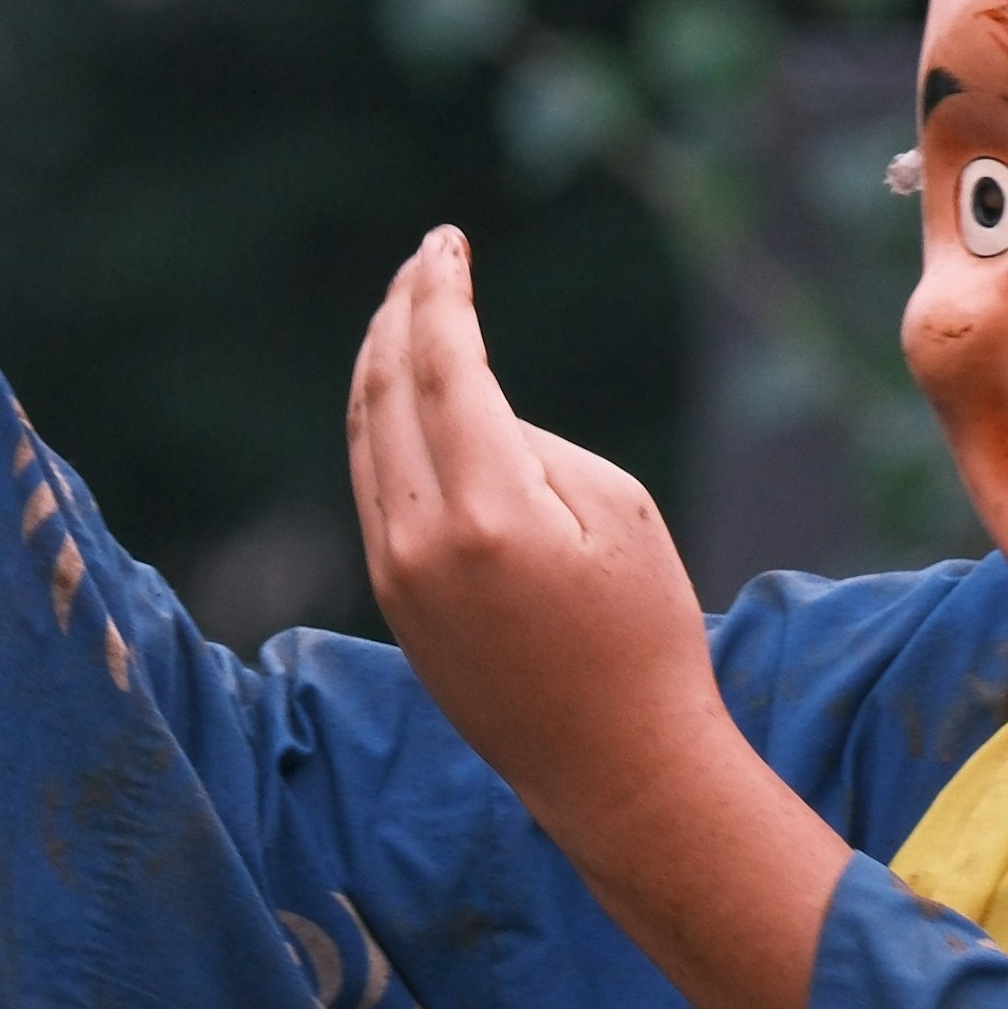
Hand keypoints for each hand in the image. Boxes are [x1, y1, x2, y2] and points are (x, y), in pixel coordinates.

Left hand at [348, 227, 846, 1008]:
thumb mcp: (617, 511)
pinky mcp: (392, 602)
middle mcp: (420, 540)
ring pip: (364, 438)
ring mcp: (395, 575)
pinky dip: (379, 425)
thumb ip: (531, 444)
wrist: (614, 768)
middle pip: (383, 390)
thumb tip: (471, 416)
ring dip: (379, 365)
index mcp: (486, 510)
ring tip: (405, 314)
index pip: (439, 367)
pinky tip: (401, 399)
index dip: (438, 293)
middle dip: (398, 313)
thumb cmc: (643, 633)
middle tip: (424, 262)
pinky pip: (371, 488)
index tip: (446, 240)